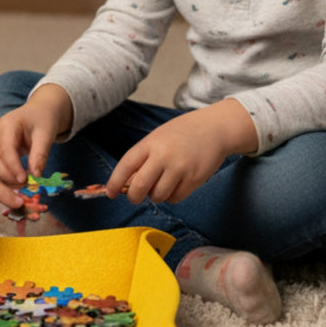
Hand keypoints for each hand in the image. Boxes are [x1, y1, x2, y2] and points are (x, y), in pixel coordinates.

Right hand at [0, 84, 72, 186]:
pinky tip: (14, 185)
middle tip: (23, 186)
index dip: (13, 167)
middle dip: (6, 176)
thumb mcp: (46, 135)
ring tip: (21, 187)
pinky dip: (0, 178)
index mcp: (7, 124)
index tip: (25, 180)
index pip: (5, 149)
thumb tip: (36, 176)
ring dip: (2, 180)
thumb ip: (40, 154)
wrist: (38, 112)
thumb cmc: (43, 121)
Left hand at [107, 99, 256, 203]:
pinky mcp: (195, 179)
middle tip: (135, 196)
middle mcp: (164, 155)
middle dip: (133, 196)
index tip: (109, 193)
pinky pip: (175, 198)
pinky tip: (176, 184)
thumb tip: (127, 184)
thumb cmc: (182, 133)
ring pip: (158, 196)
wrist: (215, 128)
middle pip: (139, 187)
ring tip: (162, 184)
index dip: (114, 182)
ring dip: (156, 196)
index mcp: (150, 143)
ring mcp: (180, 168)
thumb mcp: (158, 138)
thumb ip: (144, 158)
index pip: (126, 165)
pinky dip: (172, 196)